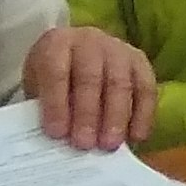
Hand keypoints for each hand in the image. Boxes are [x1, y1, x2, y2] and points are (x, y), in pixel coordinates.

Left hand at [24, 26, 156, 150]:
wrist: (77, 58)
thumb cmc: (55, 79)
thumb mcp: (38, 87)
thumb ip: (43, 108)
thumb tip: (55, 138)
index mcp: (57, 43)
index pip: (56, 72)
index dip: (56, 103)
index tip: (57, 133)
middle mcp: (89, 41)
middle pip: (90, 77)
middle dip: (88, 113)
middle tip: (85, 144)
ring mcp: (118, 49)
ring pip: (120, 83)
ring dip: (116, 117)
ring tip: (109, 144)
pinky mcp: (140, 62)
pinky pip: (146, 88)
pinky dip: (143, 115)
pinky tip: (137, 137)